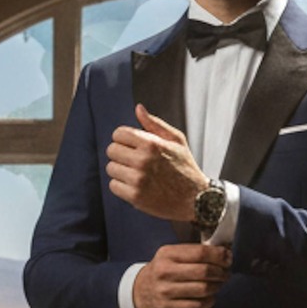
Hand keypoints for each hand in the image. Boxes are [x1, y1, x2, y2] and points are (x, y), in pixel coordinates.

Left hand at [107, 105, 208, 221]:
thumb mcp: (176, 140)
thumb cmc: (185, 167)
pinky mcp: (135, 196)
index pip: (118, 134)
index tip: (131, 145)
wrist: (196, 199)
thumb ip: (155, 124)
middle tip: (134, 161)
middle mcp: (143, 160)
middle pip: (111, 150)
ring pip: (111, 168)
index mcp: (152, 144)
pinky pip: (113, 186)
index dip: (123, 138)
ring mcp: (138, 179)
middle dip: (121, 154)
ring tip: (136, 174)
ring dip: (120, 170)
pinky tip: (135, 185)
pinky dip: (122, 186)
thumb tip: (138, 108)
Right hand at [132, 242, 230, 307]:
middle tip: (226, 272)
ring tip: (218, 284)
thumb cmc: (162, 270)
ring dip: (217, 286)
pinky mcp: (168, 307)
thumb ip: (194, 252)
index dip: (219, 255)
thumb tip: (223, 252)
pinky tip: (210, 296)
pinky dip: (209, 301)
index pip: (200, 252)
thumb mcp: (172, 255)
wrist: (139, 291)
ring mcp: (165, 291)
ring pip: (203, 289)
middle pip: (204, 271)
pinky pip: (198, 305)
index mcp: (167, 254)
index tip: (228, 257)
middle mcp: (165, 271)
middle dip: (221, 272)